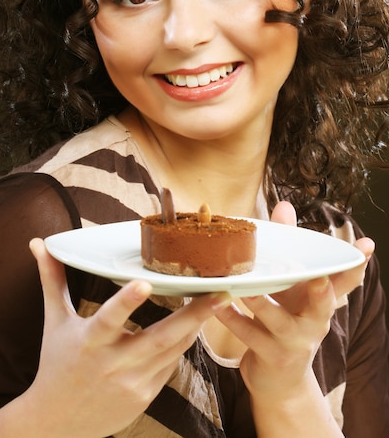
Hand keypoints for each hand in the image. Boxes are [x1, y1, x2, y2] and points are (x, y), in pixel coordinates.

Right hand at [25, 238, 230, 437]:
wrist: (57, 422)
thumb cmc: (56, 363)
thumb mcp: (55, 321)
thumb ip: (52, 280)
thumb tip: (38, 243)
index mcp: (89, 341)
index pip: (109, 318)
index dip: (127, 302)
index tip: (145, 282)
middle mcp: (113, 364)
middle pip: (160, 338)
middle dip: (194, 315)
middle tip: (220, 293)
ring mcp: (131, 384)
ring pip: (173, 351)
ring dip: (195, 327)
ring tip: (216, 303)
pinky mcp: (144, 397)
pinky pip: (170, 366)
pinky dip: (180, 346)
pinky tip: (191, 328)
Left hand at [216, 202, 373, 398]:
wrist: (279, 378)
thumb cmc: (285, 320)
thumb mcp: (291, 287)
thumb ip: (289, 248)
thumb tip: (284, 206)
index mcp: (321, 301)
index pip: (345, 280)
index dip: (356, 263)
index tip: (366, 245)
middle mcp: (315, 321)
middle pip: (324, 305)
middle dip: (322, 292)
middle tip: (316, 279)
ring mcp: (294, 341)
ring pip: (279, 321)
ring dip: (262, 304)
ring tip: (247, 289)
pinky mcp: (272, 356)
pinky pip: (249, 335)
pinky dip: (232, 319)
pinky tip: (218, 304)